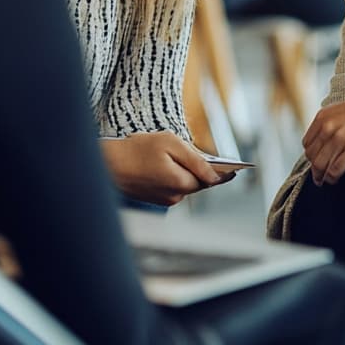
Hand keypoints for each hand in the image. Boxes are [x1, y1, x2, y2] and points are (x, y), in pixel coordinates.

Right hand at [100, 132, 225, 205]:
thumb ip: (196, 160)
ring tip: (191, 159)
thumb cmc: (138, 150)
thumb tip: (214, 175)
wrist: (105, 166)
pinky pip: (174, 186)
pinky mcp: (155, 199)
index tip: (239, 170)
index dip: (226, 174)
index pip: (211, 180)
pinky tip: (171, 165)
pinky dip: (177, 176)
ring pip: (186, 184)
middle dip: (206, 171)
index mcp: (181, 182)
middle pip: (199, 182)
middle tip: (218, 161)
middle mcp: (175, 196)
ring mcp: (164, 199)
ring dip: (190, 173)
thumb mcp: (171, 144)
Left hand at [303, 90, 344, 185]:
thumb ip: (332, 121)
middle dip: (315, 168)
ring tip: (326, 182)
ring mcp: (340, 136)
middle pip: (312, 156)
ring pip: (320, 166)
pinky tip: (337, 180)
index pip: (307, 143)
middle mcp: (328, 125)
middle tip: (319, 177)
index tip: (318, 162)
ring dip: (321, 177)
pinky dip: (333, 178)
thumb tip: (324, 139)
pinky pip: (335, 170)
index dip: (312, 156)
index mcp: (324, 116)